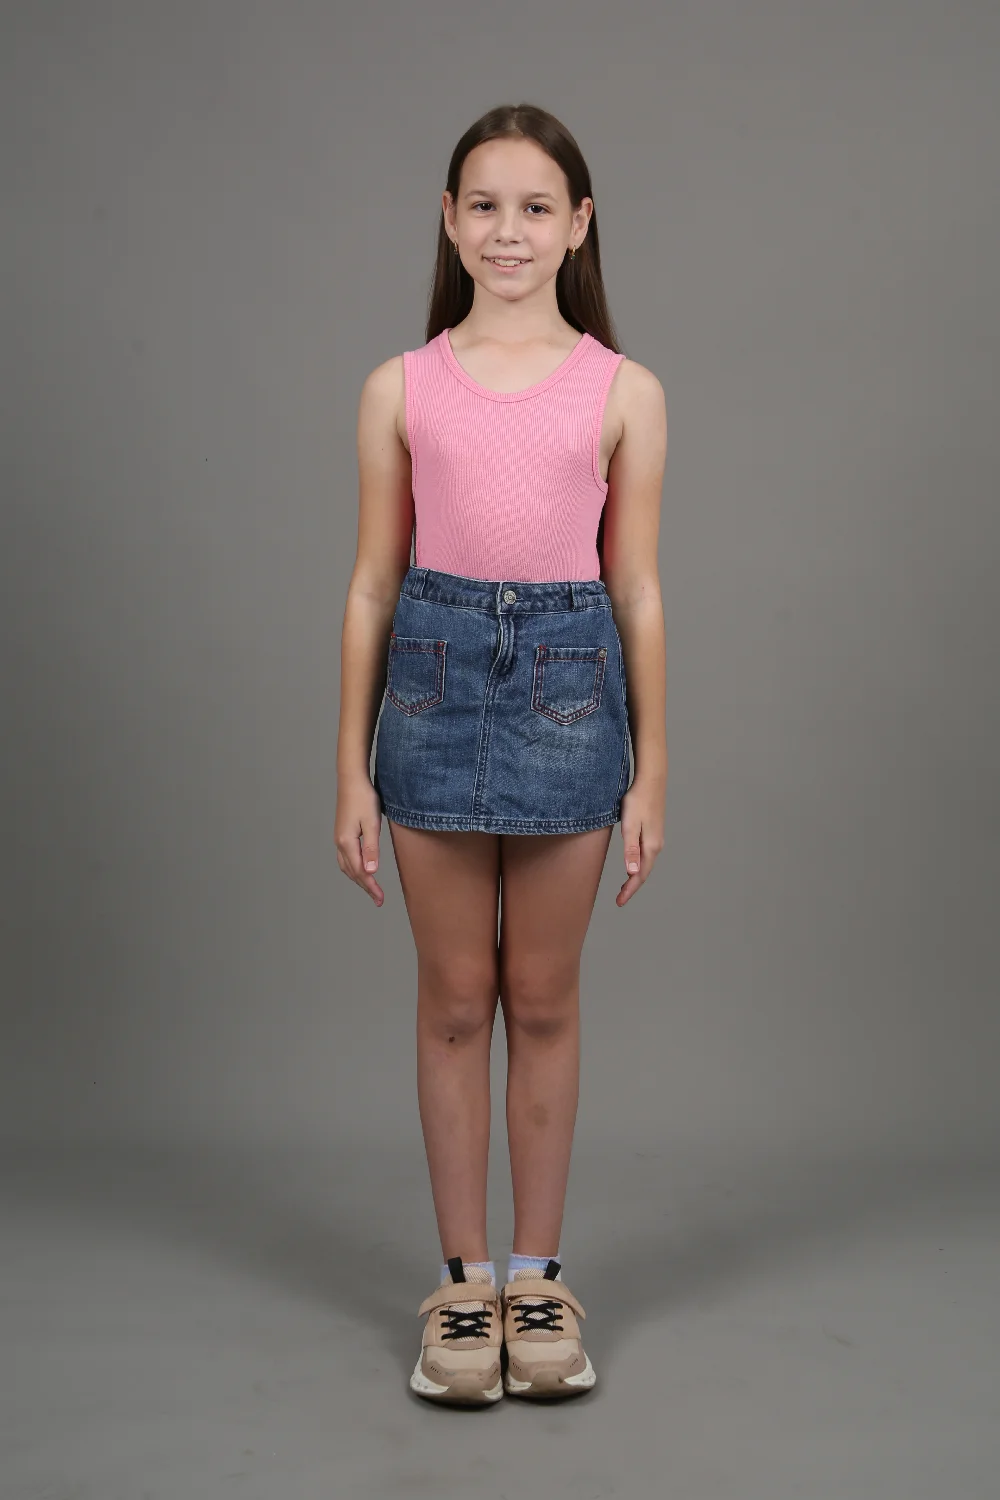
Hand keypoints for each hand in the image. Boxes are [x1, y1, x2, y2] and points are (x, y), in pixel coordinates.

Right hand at [335, 774, 384, 905]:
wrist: (351, 780)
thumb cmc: (364, 799)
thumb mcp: (371, 824)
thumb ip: (371, 849)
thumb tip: (370, 872)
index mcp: (347, 843)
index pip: (360, 872)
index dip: (370, 887)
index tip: (380, 899)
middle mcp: (340, 843)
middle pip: (352, 872)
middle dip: (365, 886)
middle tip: (378, 899)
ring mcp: (339, 838)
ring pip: (346, 866)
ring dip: (358, 879)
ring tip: (370, 888)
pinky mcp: (342, 833)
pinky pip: (345, 858)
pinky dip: (352, 868)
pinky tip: (360, 869)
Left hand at [617, 774, 664, 905]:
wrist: (651, 780)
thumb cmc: (638, 801)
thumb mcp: (630, 826)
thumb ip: (630, 850)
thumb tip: (632, 873)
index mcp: (650, 847)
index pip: (639, 876)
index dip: (629, 890)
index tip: (619, 902)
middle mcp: (656, 845)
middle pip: (644, 872)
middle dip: (632, 887)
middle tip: (620, 898)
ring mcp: (656, 838)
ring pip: (645, 864)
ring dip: (635, 876)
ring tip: (625, 886)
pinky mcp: (653, 832)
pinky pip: (646, 855)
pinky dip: (638, 865)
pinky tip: (632, 865)